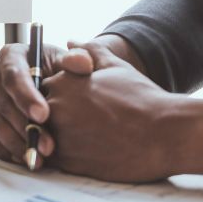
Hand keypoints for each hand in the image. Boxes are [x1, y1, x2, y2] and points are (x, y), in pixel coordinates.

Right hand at [0, 40, 92, 168]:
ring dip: (17, 144)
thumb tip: (81, 62)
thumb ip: (79, 60)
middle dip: (25, 127)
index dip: (26, 97)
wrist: (55, 87)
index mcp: (10, 57)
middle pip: (2, 103)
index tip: (44, 115)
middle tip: (48, 146)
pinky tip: (27, 159)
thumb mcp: (70, 63)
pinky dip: (7, 151)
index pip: (13, 76)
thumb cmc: (62, 72)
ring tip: (40, 159)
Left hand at [44, 44, 181, 181]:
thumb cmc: (143, 98)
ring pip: (40, 136)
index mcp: (62, 82)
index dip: (55, 98)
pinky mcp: (66, 160)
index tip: (77, 106)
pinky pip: (49, 158)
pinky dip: (59, 156)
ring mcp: (58, 134)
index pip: (40, 89)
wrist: (166, 133)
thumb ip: (89, 51)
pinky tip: (82, 153)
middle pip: (36, 113)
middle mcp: (54, 106)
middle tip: (80, 125)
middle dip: (49, 118)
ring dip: (51, 138)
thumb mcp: (116, 67)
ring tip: (83, 140)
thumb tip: (70, 41)